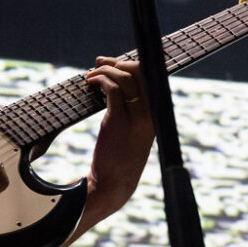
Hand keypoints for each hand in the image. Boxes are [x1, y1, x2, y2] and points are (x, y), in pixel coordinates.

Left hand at [86, 56, 153, 207]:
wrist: (114, 184)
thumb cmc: (121, 159)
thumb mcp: (134, 133)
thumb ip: (133, 112)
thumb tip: (118, 87)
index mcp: (156, 114)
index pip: (151, 77)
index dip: (132, 64)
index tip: (114, 62)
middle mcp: (151, 113)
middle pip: (140, 72)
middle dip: (117, 62)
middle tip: (99, 64)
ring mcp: (136, 118)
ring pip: (124, 78)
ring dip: (105, 70)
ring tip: (91, 75)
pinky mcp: (118, 121)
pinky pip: (112, 89)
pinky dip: (100, 81)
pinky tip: (90, 84)